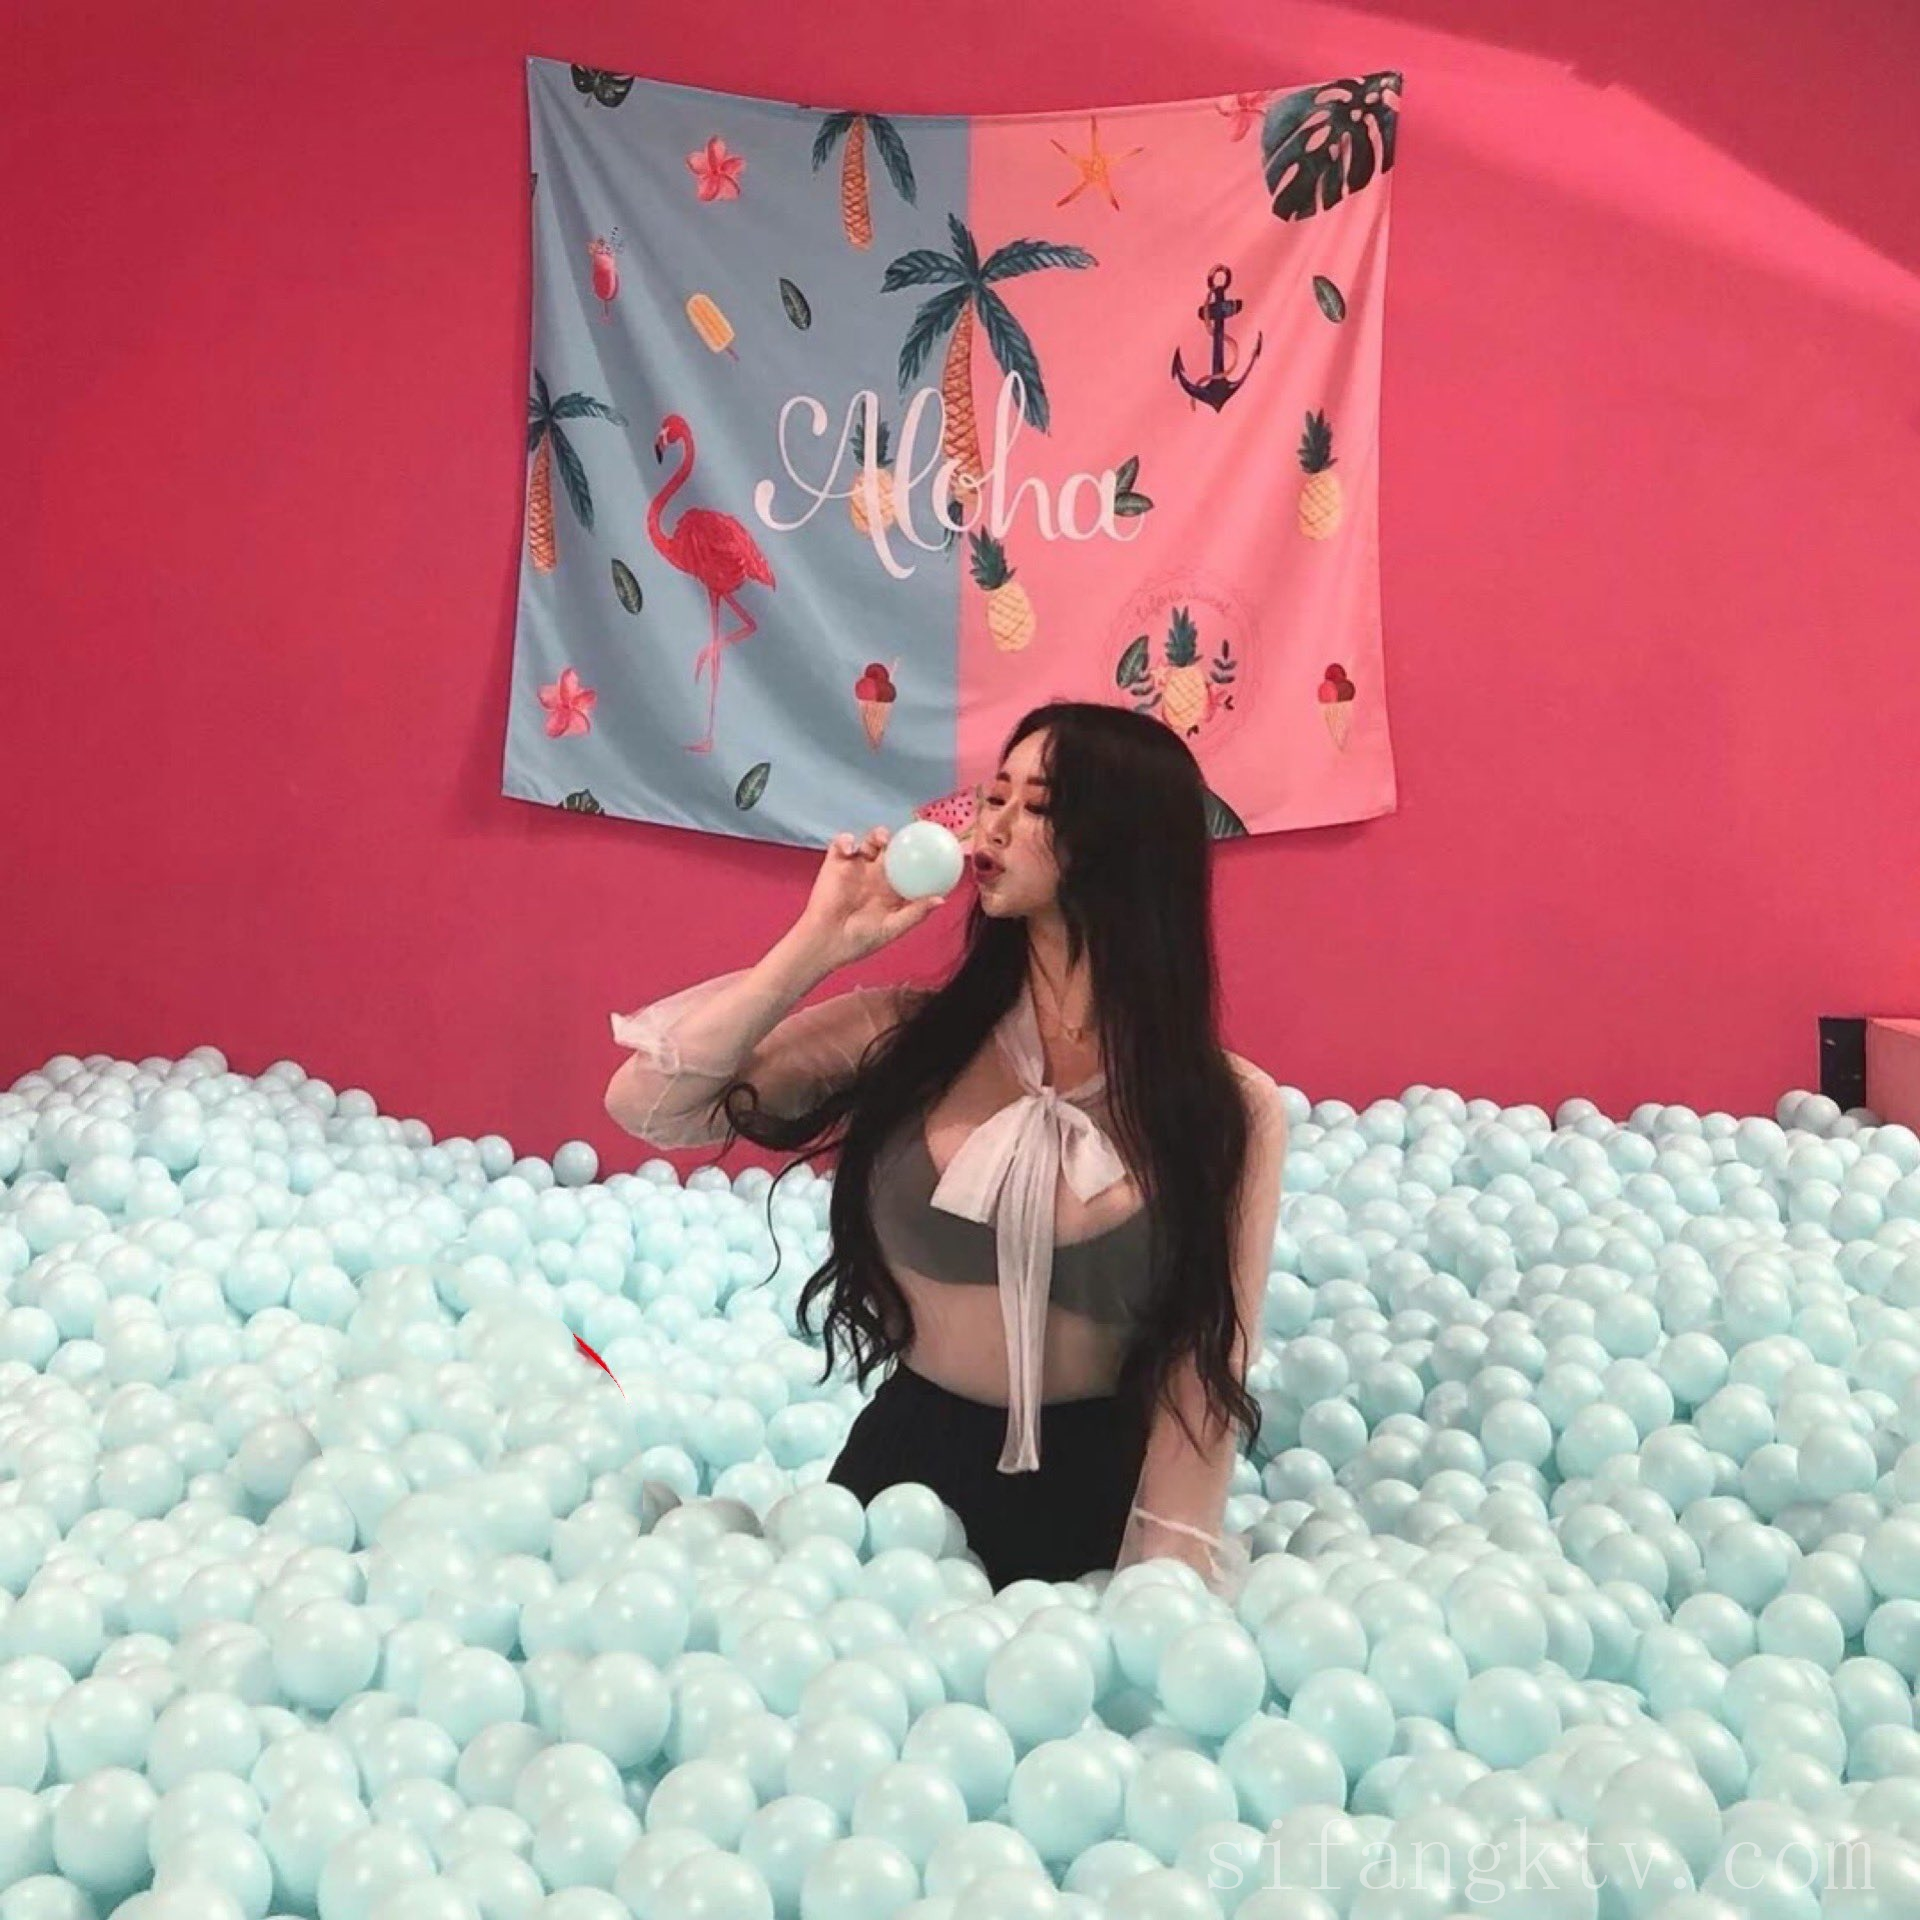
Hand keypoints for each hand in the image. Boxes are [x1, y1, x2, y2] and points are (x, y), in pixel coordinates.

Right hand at [791, 826, 949, 970]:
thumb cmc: (859, 941)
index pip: (911, 866)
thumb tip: (941, 899)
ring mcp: (856, 867)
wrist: (826, 942)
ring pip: (870, 842)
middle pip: (892, 849)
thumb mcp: (892, 928)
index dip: (923, 855)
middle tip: (911, 837)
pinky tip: (851, 848)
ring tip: (881, 840)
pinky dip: (846, 841)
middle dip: (903, 840)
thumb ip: (915, 913)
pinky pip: (842, 844)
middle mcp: (876, 875)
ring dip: (877, 835)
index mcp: (892, 889)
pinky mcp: (835, 864)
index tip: (938, 846)